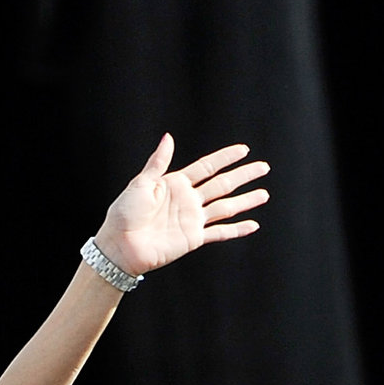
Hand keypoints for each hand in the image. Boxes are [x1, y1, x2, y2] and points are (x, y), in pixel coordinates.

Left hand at [94, 133, 268, 277]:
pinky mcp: (193, 238)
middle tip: (263, 167)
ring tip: (264, 194)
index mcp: (176, 183)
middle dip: (243, 176)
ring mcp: (192, 219)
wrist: (119, 246)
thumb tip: (168, 137)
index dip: (226, 157)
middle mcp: (188, 200)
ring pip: (226, 207)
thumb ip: (158, 163)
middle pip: (222, 184)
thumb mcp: (140, 183)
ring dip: (245, 200)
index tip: (244, 150)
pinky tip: (253, 224)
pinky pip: (220, 232)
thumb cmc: (124, 214)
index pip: (208, 167)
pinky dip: (237, 230)